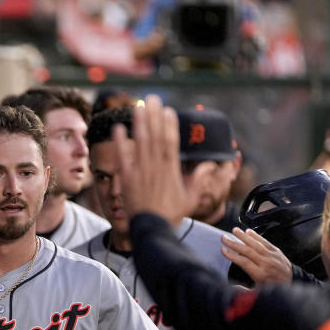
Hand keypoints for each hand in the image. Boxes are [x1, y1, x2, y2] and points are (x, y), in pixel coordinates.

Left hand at [114, 96, 192, 226]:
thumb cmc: (171, 216)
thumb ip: (200, 179)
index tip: (167, 110)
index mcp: (171, 170)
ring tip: (137, 106)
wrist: (151, 231)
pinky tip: (118, 128)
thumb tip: (211, 164)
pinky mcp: (127, 179)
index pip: (170, 142)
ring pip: (140, 143)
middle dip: (154, 116)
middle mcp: (156, 168)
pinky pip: (122, 157)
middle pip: (155, 137)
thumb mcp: (191, 199)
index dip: (169, 125)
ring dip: (139, 123)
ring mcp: (141, 173)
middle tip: (152, 98)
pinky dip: (120, 143)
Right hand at [221, 228, 292, 284]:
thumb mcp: (258, 292)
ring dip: (244, 236)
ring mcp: (272, 256)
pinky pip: (265, 242)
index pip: (244, 262)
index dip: (232, 255)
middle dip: (234, 243)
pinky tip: (249, 232)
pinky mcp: (276, 251)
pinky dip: (257, 236)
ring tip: (235, 230)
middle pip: (247, 251)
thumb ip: (244, 290)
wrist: (292, 282)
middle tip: (224, 238)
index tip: (223, 249)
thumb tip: (231, 287)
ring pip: (256, 244)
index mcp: (260, 274)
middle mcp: (266, 263)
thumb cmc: (273, 288)